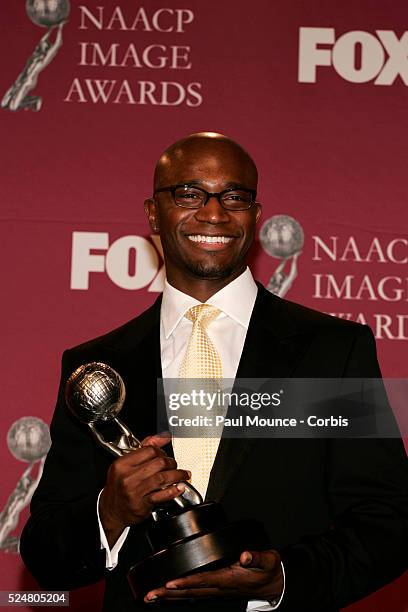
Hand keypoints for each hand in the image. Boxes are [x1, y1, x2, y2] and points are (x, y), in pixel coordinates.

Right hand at [99, 432, 189, 545]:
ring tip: (183, 475)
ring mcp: (134, 491)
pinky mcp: (141, 504)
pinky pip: (161, 495)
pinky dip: (173, 491)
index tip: (165, 455)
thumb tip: (161, 437)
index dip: (161, 451)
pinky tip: (179, 488)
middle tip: (174, 465)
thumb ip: (143, 449)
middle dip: (171, 463)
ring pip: (162, 477)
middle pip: (158, 462)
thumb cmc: (119, 487)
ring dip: (177, 475)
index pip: (149, 450)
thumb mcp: (125, 465)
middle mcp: (127, 477)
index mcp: (122, 464)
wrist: (112, 510)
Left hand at [144, 549, 282, 602]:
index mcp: (229, 579)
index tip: (170, 583)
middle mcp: (220, 587)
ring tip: (152, 595)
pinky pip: (194, 593)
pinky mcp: (216, 589)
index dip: (186, 582)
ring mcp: (217, 590)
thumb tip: (245, 554)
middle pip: (190, 592)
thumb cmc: (268, 571)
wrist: (274, 584)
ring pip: (189, 595)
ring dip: (170, 595)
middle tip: (150, 594)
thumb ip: (257, 557)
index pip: (203, 581)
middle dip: (169, 593)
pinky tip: (169, 592)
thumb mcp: (268, 560)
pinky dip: (180, 593)